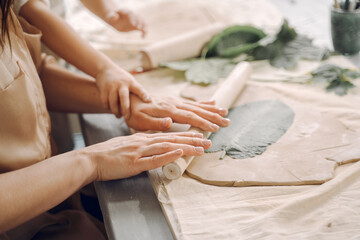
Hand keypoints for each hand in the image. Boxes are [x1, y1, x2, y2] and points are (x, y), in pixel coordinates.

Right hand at [83, 132, 210, 180]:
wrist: (91, 159)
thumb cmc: (107, 154)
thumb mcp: (127, 144)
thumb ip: (141, 144)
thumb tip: (153, 146)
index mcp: (143, 138)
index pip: (168, 136)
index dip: (185, 136)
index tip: (198, 135)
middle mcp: (144, 142)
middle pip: (172, 139)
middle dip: (192, 140)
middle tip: (208, 140)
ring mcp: (140, 151)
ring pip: (168, 147)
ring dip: (186, 147)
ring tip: (201, 147)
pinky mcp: (135, 163)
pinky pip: (154, 159)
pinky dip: (168, 155)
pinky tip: (180, 153)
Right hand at [96, 66, 150, 118]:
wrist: (105, 69)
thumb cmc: (122, 78)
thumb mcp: (130, 81)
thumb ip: (137, 90)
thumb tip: (148, 102)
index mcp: (131, 82)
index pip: (139, 89)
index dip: (144, 95)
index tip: (149, 101)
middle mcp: (121, 84)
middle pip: (123, 97)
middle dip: (125, 108)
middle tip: (127, 117)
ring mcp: (112, 86)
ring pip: (112, 101)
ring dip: (115, 111)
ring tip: (119, 116)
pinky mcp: (104, 89)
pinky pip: (105, 101)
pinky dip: (108, 107)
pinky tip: (111, 110)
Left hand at [105, 9, 145, 36]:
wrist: (115, 20)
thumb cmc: (111, 18)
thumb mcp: (110, 17)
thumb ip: (112, 16)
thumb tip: (115, 16)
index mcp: (126, 11)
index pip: (130, 13)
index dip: (133, 18)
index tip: (133, 24)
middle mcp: (132, 15)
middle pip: (138, 17)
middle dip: (139, 22)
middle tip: (138, 28)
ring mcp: (135, 20)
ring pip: (142, 22)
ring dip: (144, 27)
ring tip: (144, 32)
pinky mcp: (136, 26)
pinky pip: (142, 28)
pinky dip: (144, 32)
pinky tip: (143, 37)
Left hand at [126, 95, 229, 131]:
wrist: (127, 98)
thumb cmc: (132, 112)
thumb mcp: (139, 120)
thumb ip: (155, 122)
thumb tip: (170, 121)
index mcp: (168, 110)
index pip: (189, 117)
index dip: (203, 122)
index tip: (215, 128)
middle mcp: (174, 104)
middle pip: (197, 110)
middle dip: (213, 116)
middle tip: (227, 122)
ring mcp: (175, 101)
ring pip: (197, 105)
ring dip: (211, 109)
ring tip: (225, 112)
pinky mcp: (173, 101)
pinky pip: (191, 102)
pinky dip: (203, 102)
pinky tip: (211, 102)